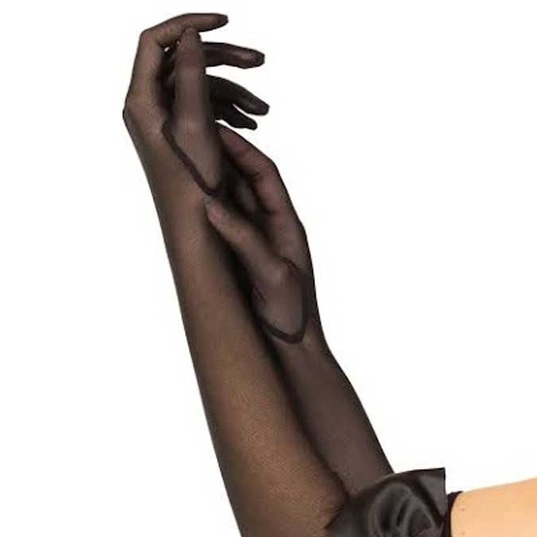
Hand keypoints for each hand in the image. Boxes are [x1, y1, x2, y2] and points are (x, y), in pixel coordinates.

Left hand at [123, 13, 266, 195]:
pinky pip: (205, 110)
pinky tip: (253, 123)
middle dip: (223, 60)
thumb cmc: (193, 189)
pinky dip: (229, 111)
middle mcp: (149, 109)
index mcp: (142, 102)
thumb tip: (192, 35)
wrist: (197, 234)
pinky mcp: (182, 139)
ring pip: (200, 88)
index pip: (156, 41)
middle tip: (259, 61)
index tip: (224, 22)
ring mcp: (166, 124)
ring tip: (263, 111)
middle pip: (184, 62)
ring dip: (234, 92)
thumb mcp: (195, 126)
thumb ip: (191, 76)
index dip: (189, 25)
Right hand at [203, 127, 319, 343]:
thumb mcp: (272, 274)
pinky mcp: (244, 259)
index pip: (264, 175)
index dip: (241, 150)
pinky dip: (209, 209)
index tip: (216, 129)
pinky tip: (188, 201)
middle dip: (222, 157)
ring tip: (185, 160)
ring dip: (213, 180)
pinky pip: (226, 226)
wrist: (294, 350)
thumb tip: (212, 205)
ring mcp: (258, 243)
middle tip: (193, 135)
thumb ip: (245, 239)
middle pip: (246, 181)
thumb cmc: (292, 315)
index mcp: (287, 226)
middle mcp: (273, 229)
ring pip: (233, 202)